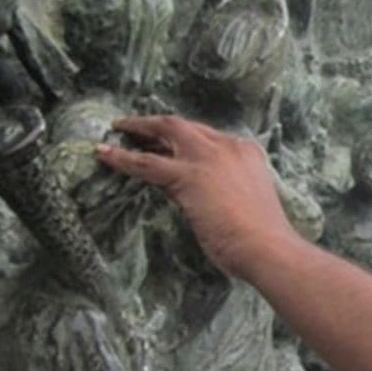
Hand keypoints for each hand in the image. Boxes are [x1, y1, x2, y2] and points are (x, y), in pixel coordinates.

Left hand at [94, 115, 297, 282]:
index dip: (184, 138)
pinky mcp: (187, 175)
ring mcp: (208, 158)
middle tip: (135, 126)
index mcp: (246, 151)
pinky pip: (146, 162)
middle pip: (185, 126)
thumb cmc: (261, 236)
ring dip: (138, 128)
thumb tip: (185, 190)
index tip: (167, 141)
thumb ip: (219, 188)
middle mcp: (228, 147)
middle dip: (158, 124)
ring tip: (117, 129)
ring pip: (165, 132)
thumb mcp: (242, 200)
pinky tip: (104, 154)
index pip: (207, 137)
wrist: (267, 246)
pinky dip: (122, 157)